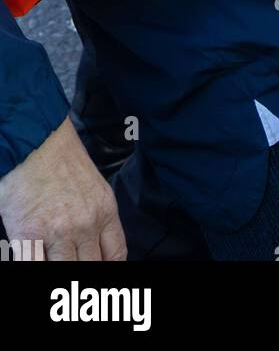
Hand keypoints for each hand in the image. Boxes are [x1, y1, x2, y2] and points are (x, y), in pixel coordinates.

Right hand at [0, 117, 125, 260]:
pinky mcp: (29, 235)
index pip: (116, 254)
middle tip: (73, 261)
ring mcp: (58, 232)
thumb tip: (93, 244)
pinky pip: (35, 267)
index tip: (102, 268)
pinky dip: (37, 267)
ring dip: (59, 268)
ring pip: (66, 271)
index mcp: (105, 210)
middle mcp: (86, 224)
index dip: (109, 268)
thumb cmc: (61, 158)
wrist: (36, 140)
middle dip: (83, 267)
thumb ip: (97, 216)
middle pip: (91, 266)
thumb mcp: (94, 186)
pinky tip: (37, 259)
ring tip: (53, 258)